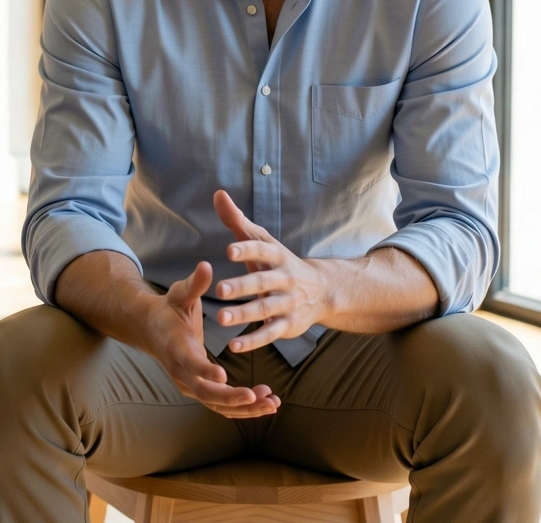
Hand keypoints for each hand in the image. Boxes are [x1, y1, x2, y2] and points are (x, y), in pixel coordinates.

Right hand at [144, 261, 279, 418]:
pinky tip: (266, 402)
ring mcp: (189, 384)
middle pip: (205, 393)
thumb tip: (206, 265)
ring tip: (271, 402)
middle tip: (256, 395)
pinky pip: (221, 405)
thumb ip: (194, 283)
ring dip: (244, 407)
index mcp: (176, 346)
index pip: (189, 361)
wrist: (151, 329)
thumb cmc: (168, 308)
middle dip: (231, 397)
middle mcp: (181, 371)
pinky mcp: (199, 389)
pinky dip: (243, 408)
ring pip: (216, 405)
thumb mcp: (179, 293)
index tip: (223, 375)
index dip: (205, 370)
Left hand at [212, 190, 330, 352]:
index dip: (246, 251)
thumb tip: (218, 193)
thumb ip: (237, 219)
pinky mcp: (287, 325)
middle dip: (242, 286)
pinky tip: (233, 346)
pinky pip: (269, 334)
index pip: (262, 251)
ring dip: (243, 315)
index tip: (229, 251)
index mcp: (277, 256)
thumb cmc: (279, 261)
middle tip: (219, 290)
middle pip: (261, 282)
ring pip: (264, 310)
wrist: (322, 290)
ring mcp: (287, 303)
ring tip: (221, 318)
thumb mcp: (261, 239)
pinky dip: (252, 341)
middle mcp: (284, 279)